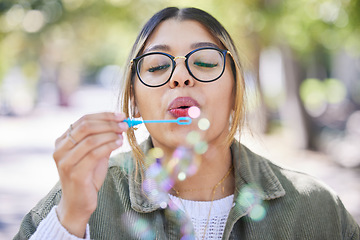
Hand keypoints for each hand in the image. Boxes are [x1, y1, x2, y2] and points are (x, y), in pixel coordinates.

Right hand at [53, 112, 127, 236]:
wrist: (78, 203)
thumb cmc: (87, 177)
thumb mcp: (95, 154)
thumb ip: (102, 139)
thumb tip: (119, 124)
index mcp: (62, 141)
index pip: (83, 120)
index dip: (104, 115)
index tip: (121, 115)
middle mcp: (60, 149)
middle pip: (85, 126)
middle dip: (108, 123)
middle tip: (124, 124)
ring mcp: (65, 162)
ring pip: (90, 139)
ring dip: (110, 134)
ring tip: (123, 134)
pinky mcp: (75, 174)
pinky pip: (94, 154)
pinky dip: (108, 146)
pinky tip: (118, 144)